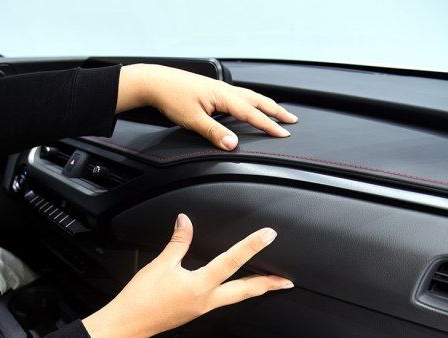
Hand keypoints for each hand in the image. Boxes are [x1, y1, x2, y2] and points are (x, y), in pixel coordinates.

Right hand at [82, 213, 292, 337]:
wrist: (128, 324)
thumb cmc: (141, 298)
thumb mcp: (161, 265)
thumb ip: (178, 242)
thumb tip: (185, 221)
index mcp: (199, 286)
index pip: (231, 261)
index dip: (251, 246)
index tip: (268, 236)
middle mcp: (206, 300)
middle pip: (245, 291)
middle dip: (268, 285)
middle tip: (287, 282)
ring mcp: (202, 309)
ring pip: (236, 298)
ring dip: (253, 290)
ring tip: (268, 284)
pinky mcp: (195, 312)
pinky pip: (221, 301)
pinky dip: (234, 293)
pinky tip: (233, 288)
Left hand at [116, 64, 297, 150]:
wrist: (156, 82)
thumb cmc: (172, 97)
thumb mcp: (193, 120)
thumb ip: (214, 132)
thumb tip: (233, 144)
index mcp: (223, 96)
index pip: (252, 113)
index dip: (269, 125)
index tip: (283, 133)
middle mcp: (225, 90)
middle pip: (257, 101)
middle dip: (276, 111)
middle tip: (291, 119)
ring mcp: (219, 89)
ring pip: (250, 96)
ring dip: (265, 104)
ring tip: (277, 111)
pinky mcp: (213, 90)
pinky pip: (240, 96)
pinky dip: (252, 101)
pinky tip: (249, 106)